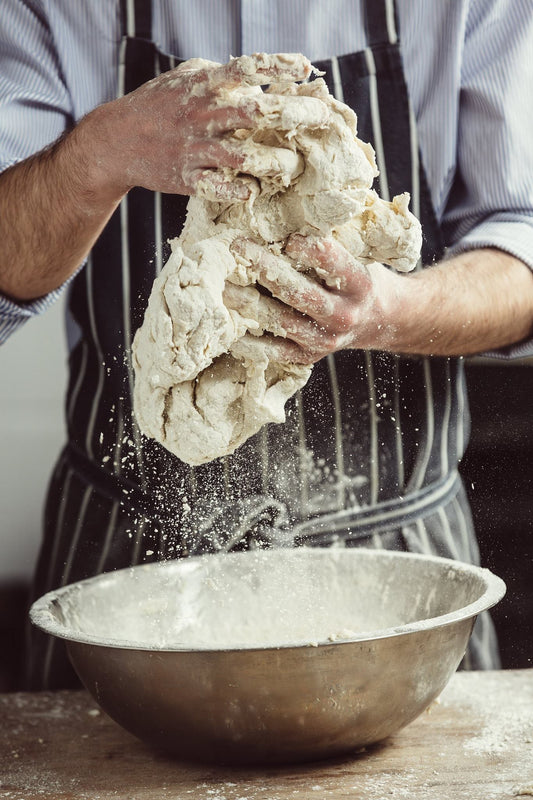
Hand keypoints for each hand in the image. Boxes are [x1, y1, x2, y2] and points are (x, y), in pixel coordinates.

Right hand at [79, 53, 327, 202]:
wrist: (115, 141)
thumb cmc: (156, 107)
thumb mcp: (184, 78)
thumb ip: (219, 75)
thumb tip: (257, 75)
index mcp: (203, 87)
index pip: (246, 69)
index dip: (278, 67)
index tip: (306, 67)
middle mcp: (203, 116)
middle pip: (255, 113)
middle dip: (291, 115)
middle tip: (322, 120)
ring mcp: (195, 149)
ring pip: (242, 157)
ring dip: (272, 162)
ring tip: (292, 165)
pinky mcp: (187, 179)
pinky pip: (219, 189)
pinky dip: (240, 192)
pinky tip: (254, 192)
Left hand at [228, 234, 403, 363]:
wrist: (378, 319)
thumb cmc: (359, 276)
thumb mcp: (359, 253)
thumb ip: (332, 236)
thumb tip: (291, 203)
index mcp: (360, 285)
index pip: (332, 263)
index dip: (307, 248)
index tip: (285, 236)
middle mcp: (344, 315)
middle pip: (299, 292)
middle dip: (265, 268)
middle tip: (237, 247)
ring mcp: (325, 340)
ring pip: (281, 321)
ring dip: (248, 303)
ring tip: (223, 285)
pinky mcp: (307, 356)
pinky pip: (274, 351)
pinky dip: (250, 341)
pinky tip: (230, 325)